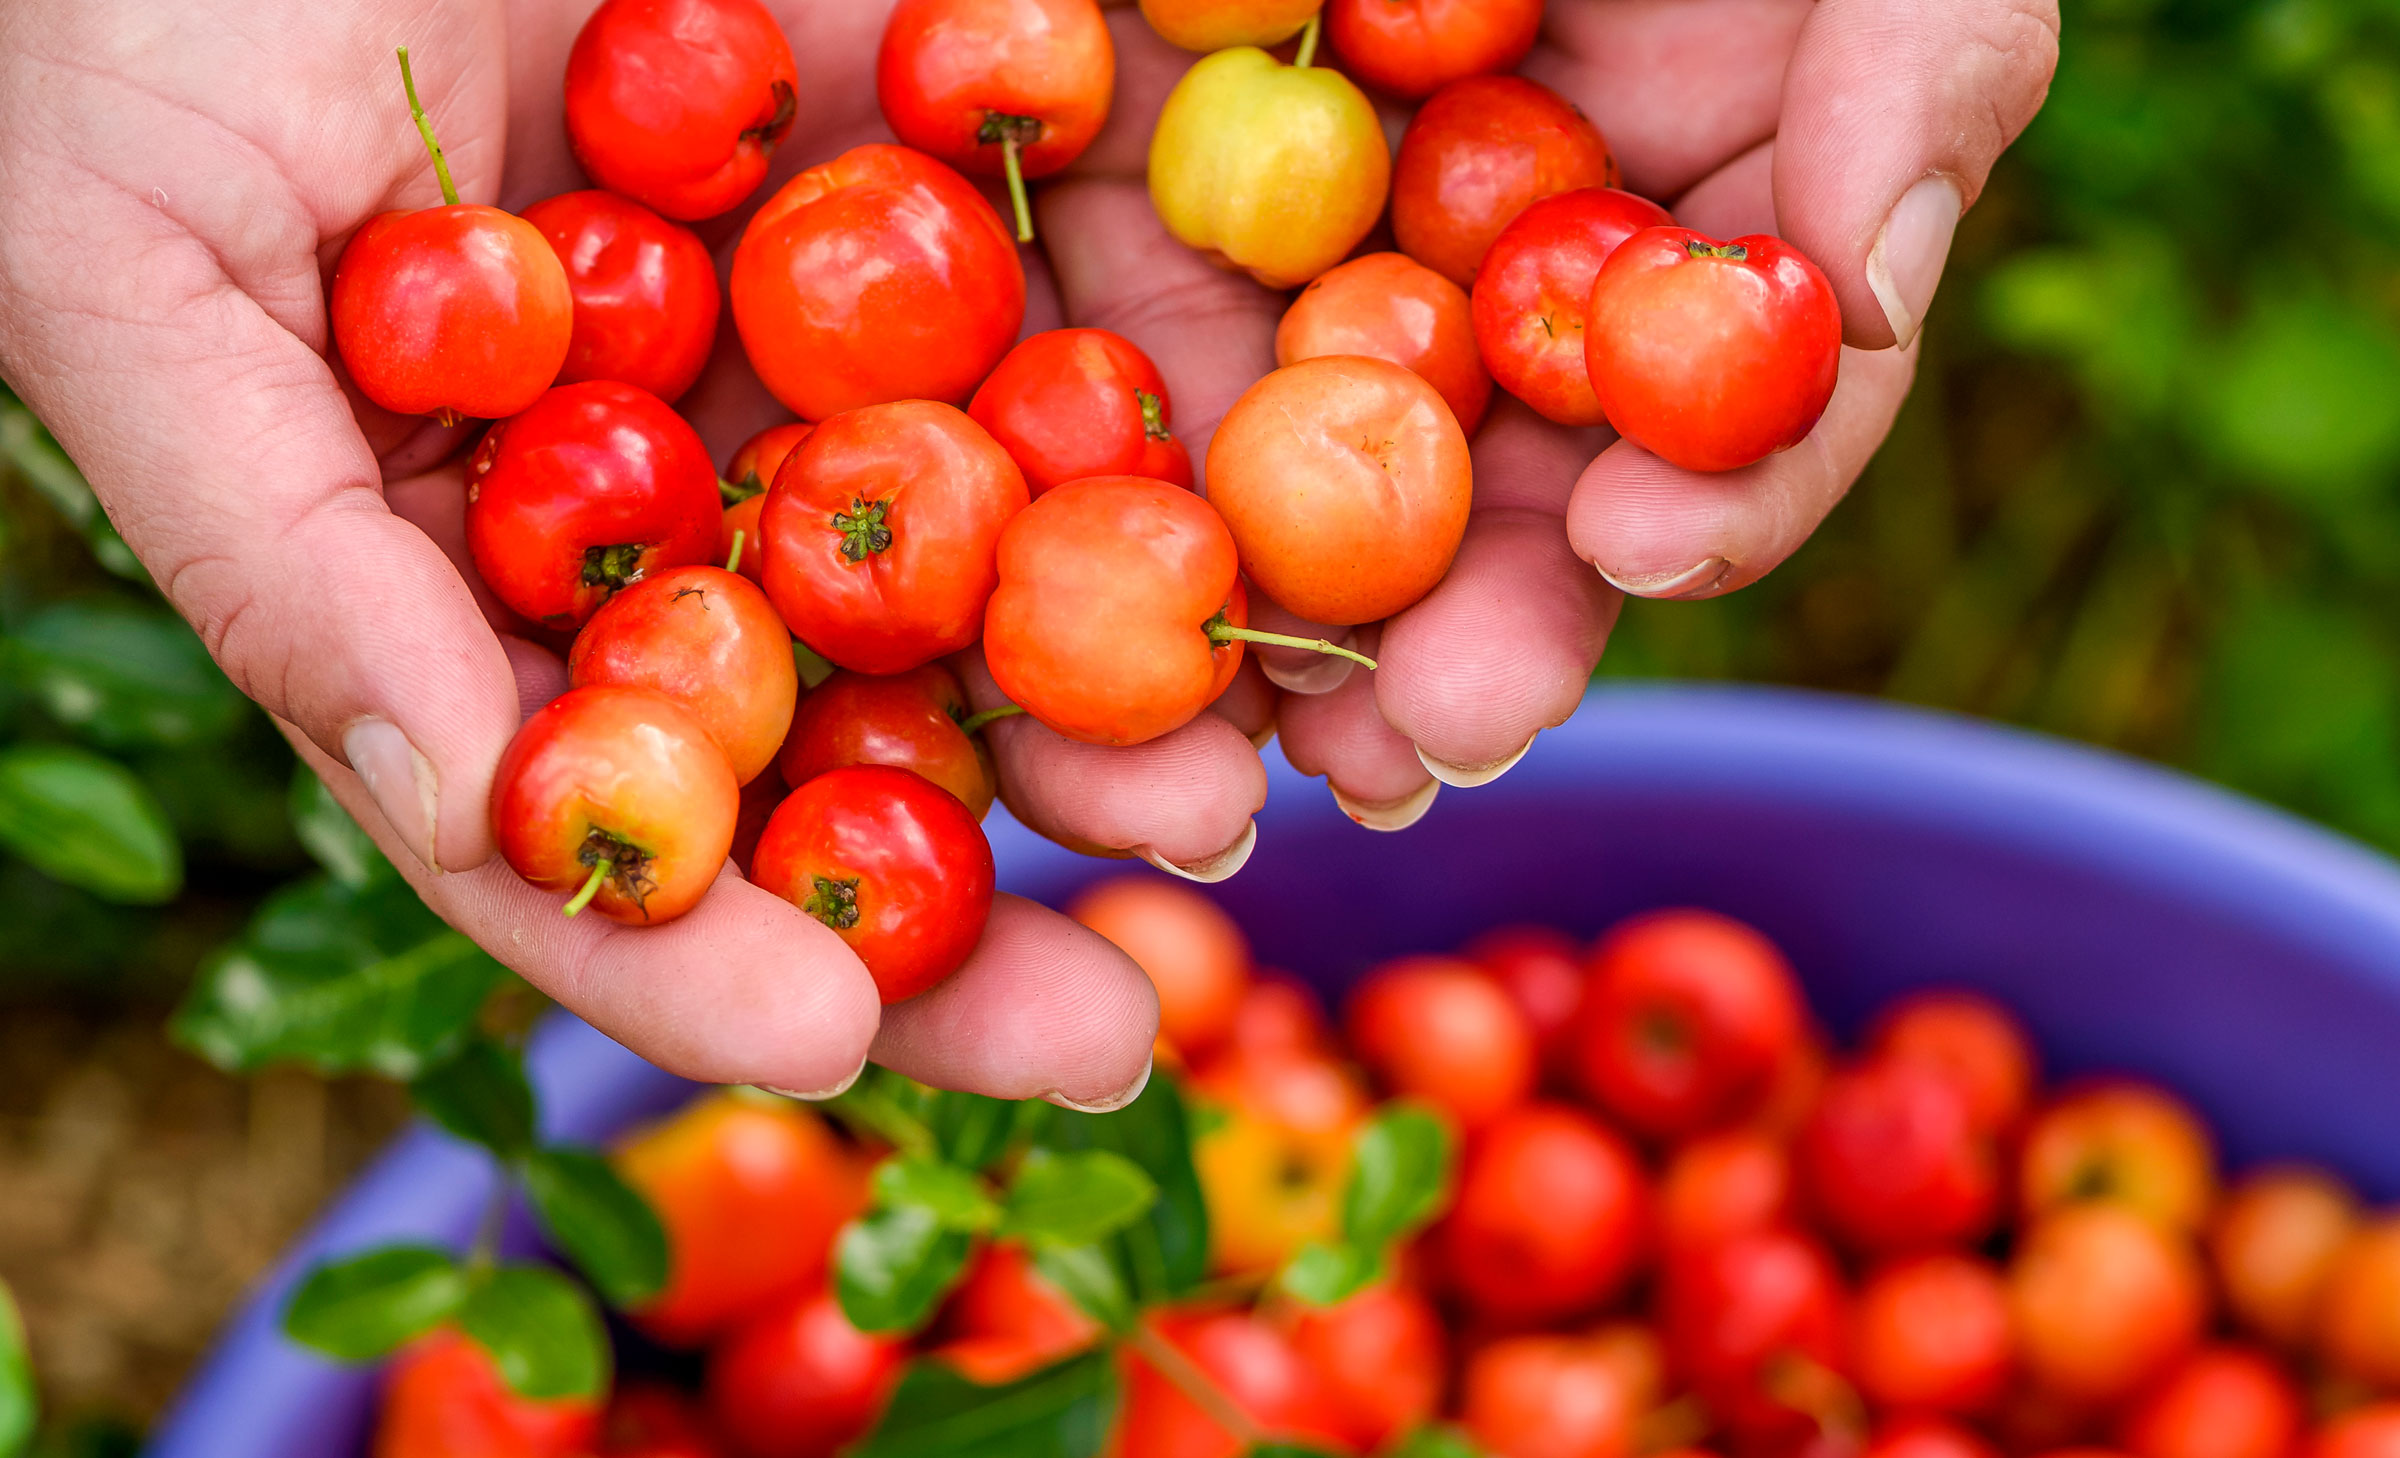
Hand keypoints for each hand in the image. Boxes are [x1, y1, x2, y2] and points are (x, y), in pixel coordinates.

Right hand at [0, 0, 1161, 1108]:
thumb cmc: (135, 19)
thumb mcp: (141, 280)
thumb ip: (297, 566)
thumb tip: (477, 820)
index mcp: (515, 562)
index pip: (629, 813)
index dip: (712, 955)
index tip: (829, 1036)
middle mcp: (707, 481)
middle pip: (867, 730)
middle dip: (1001, 867)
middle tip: (1129, 992)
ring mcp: (856, 330)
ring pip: (1033, 548)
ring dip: (1157, 680)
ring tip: (1262, 777)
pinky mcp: (978, 159)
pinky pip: (1127, 290)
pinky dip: (1221, 412)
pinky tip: (1315, 519)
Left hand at [1037, 0, 2059, 826]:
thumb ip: (1914, 78)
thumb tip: (1868, 304)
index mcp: (1693, 246)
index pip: (1727, 420)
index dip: (1709, 500)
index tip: (1644, 542)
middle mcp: (1514, 303)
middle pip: (1508, 512)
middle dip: (1468, 642)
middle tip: (1421, 745)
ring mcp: (1329, 279)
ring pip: (1311, 489)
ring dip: (1277, 643)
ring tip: (1252, 764)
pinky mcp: (1145, 226)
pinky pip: (1121, 368)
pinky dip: (1108, 493)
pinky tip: (1085, 604)